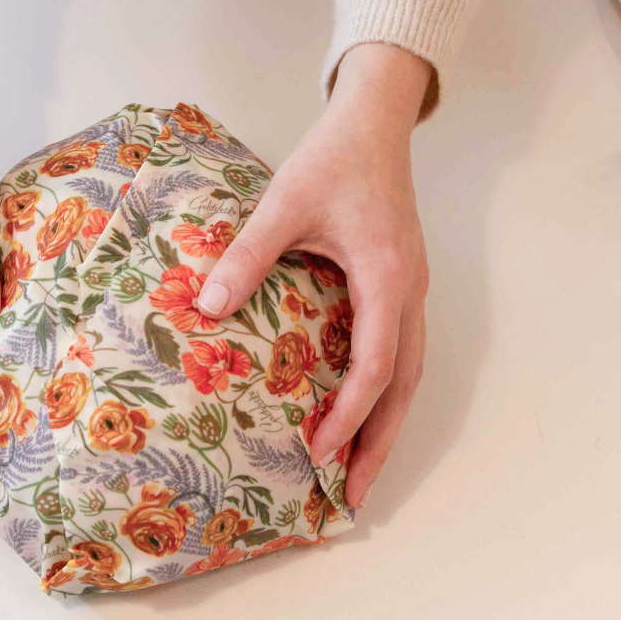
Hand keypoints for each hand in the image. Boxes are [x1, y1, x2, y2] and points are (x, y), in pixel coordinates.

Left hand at [196, 42, 431, 509]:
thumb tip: (207, 309)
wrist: (375, 122)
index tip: (317, 452)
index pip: (377, 365)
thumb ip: (247, 255)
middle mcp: (410, 292)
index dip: (349, 414)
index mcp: (387, 277)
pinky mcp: (402, 281)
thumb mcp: (284, 203)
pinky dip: (386, 388)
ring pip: (411, 372)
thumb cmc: (334, 159)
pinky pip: (403, 348)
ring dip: (387, 422)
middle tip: (354, 497)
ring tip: (362, 467)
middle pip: (406, 385)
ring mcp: (412, 289)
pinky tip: (360, 404)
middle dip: (380, 443)